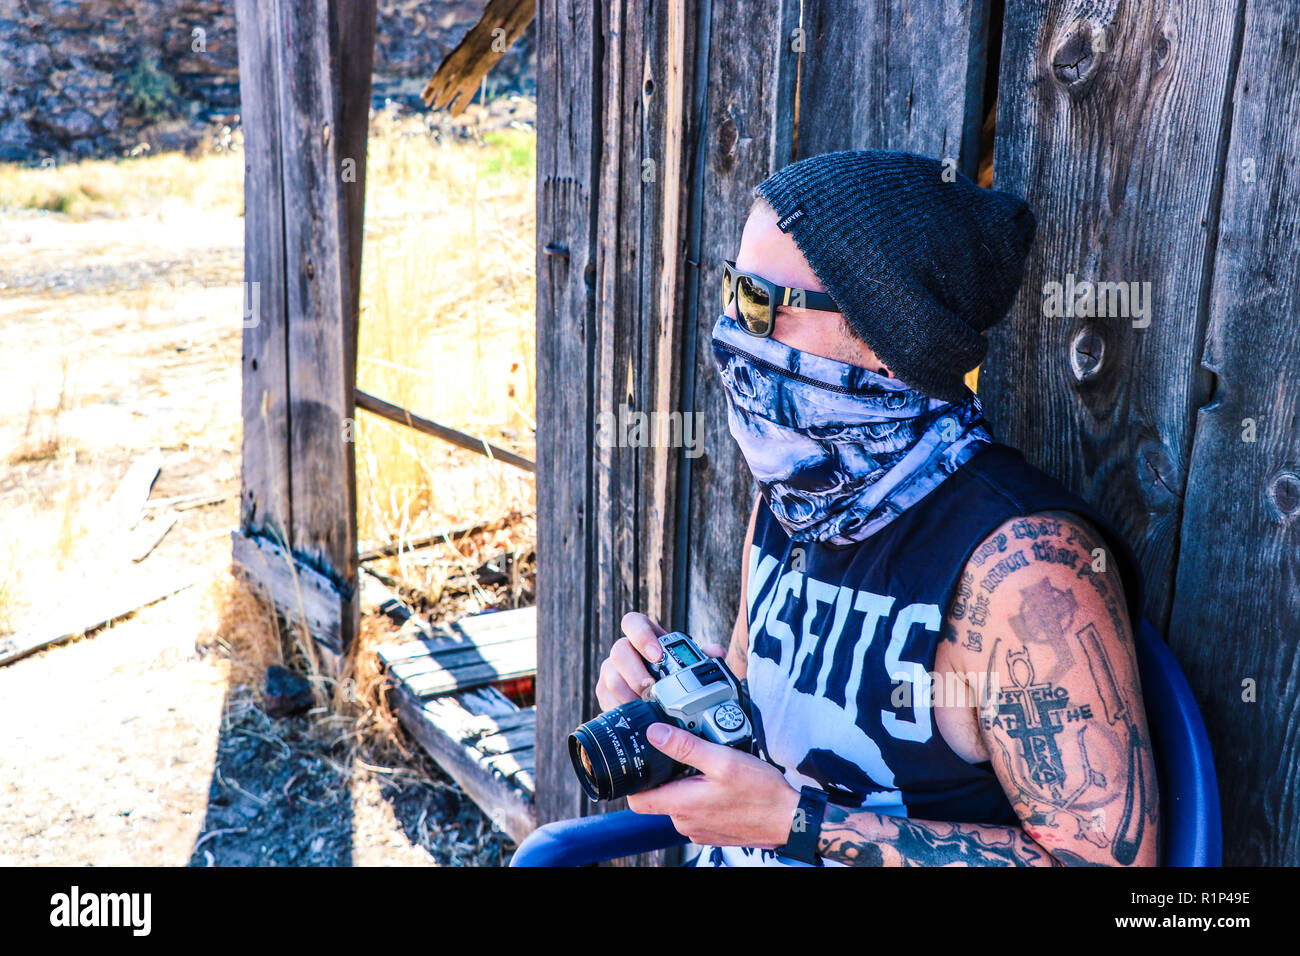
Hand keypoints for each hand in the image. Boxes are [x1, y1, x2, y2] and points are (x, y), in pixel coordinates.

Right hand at [595, 612, 725, 710]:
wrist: (661, 701)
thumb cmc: (677, 677)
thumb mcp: (691, 665)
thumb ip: (703, 657)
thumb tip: (716, 652)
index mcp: (645, 637)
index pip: (633, 622)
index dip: (642, 636)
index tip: (657, 655)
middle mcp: (624, 651)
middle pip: (619, 651)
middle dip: (636, 673)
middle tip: (652, 689)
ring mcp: (611, 671)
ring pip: (611, 678)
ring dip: (630, 695)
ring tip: (646, 708)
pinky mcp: (604, 692)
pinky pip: (605, 700)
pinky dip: (621, 710)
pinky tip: (635, 718)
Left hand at [626, 722, 800, 847]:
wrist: (790, 820)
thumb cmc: (761, 793)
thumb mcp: (722, 760)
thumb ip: (685, 747)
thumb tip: (654, 733)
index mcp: (681, 806)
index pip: (636, 800)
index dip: (634, 781)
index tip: (642, 760)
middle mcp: (685, 823)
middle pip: (658, 798)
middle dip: (665, 776)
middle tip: (682, 755)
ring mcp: (699, 830)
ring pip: (678, 803)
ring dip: (685, 785)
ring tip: (706, 767)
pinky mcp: (712, 831)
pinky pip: (696, 811)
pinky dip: (700, 796)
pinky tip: (718, 783)